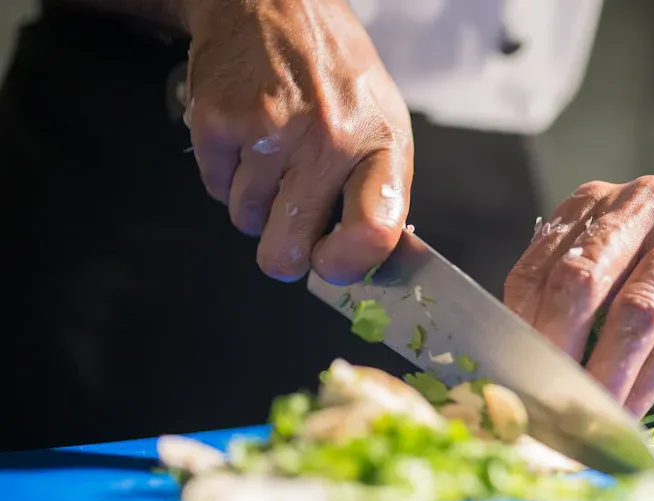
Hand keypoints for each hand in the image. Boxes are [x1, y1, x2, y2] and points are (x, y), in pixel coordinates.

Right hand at [181, 0, 411, 282]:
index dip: (345, 266)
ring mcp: (272, 130)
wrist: (276, 3)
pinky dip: (226, 175)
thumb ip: (380, 194)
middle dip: (283, 250)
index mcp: (382, 147)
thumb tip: (371, 263)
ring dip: (255, 204)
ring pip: (246, 221)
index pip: (373, 232)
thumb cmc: (336, 72)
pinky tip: (248, 138)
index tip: (331, 264)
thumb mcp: (383, 125)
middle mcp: (330, 140)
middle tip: (289, 226)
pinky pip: (215, 188)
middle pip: (288, 249)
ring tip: (274, 155)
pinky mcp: (220, 121)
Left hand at [504, 176, 653, 415]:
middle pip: (585, 277)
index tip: (513, 377)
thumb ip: (565, 302)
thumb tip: (520, 370)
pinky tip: (631, 412)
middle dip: (560, 345)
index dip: (524, 325)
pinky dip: (650, 382)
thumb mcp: (608, 273)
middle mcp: (645, 202)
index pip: (543, 264)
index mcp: (597, 201)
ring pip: (637, 310)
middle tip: (545, 398)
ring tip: (589, 415)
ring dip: (607, 371)